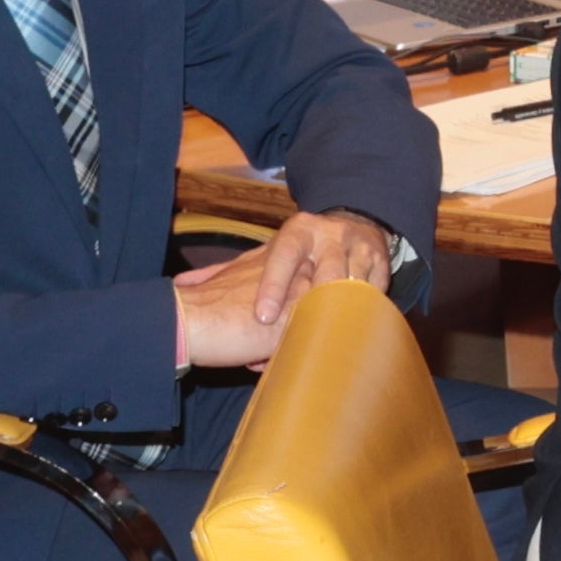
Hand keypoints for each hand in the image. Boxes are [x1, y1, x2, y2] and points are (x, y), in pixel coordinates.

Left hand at [167, 211, 392, 368]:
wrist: (354, 224)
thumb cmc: (301, 249)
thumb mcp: (267, 252)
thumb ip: (228, 269)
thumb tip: (179, 285)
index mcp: (297, 230)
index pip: (282, 257)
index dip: (273, 286)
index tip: (263, 316)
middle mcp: (329, 235)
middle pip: (326, 269)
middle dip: (315, 300)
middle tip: (302, 328)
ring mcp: (358, 247)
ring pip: (352, 282)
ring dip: (341, 310)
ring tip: (330, 336)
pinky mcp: (381, 262)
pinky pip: (375, 291)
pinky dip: (364, 310)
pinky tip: (354, 327)